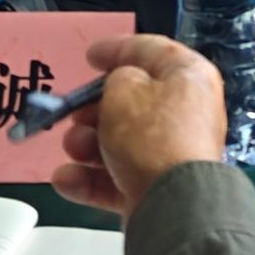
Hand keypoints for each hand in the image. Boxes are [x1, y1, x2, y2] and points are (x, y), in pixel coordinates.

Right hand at [49, 33, 231, 211]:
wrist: (172, 205)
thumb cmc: (155, 139)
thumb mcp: (124, 90)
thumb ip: (115, 79)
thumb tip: (117, 88)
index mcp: (188, 77)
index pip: (150, 51)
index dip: (117, 50)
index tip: (92, 55)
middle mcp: (185, 113)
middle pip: (131, 102)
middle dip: (94, 109)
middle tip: (75, 114)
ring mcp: (170, 153)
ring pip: (119, 142)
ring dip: (87, 145)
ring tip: (74, 147)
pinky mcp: (155, 188)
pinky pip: (116, 178)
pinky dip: (89, 180)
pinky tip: (67, 179)